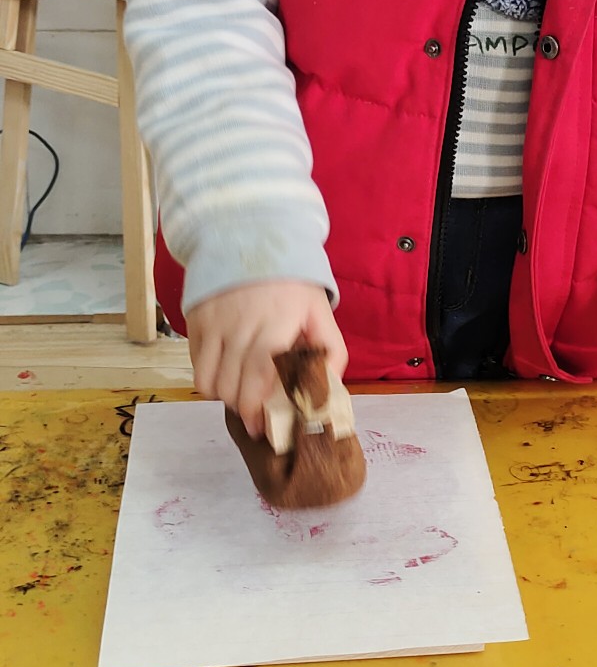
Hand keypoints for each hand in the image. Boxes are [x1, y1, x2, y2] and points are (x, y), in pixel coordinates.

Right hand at [186, 281, 346, 439]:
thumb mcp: (319, 310)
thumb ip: (331, 349)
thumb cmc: (290, 284)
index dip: (256, 405)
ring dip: (223, 396)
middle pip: (231, 385)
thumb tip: (329, 389)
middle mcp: (240, 324)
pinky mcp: (196, 321)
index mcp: (275, 322)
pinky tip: (225, 372)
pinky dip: (208, 377)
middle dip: (242, 409)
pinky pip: (196, 364)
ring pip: (208, 380)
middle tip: (254, 415)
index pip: (259, 372)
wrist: (251, 240)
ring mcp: (214, 322)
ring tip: (238, 393)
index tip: (260, 426)